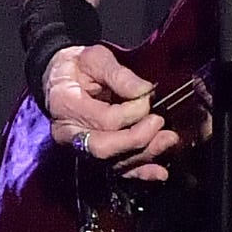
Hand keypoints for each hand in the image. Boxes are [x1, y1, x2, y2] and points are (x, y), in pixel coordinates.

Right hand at [42, 43, 178, 180]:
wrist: (62, 78)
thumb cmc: (79, 66)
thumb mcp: (95, 58)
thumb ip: (118, 75)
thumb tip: (145, 91)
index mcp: (65, 105)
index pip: (105, 119)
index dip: (132, 111)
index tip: (147, 96)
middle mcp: (69, 134)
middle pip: (105, 148)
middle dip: (137, 139)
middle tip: (159, 122)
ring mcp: (80, 149)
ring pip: (113, 163)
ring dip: (145, 154)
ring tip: (169, 140)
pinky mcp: (94, 157)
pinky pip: (116, 171)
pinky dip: (140, 173)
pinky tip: (160, 173)